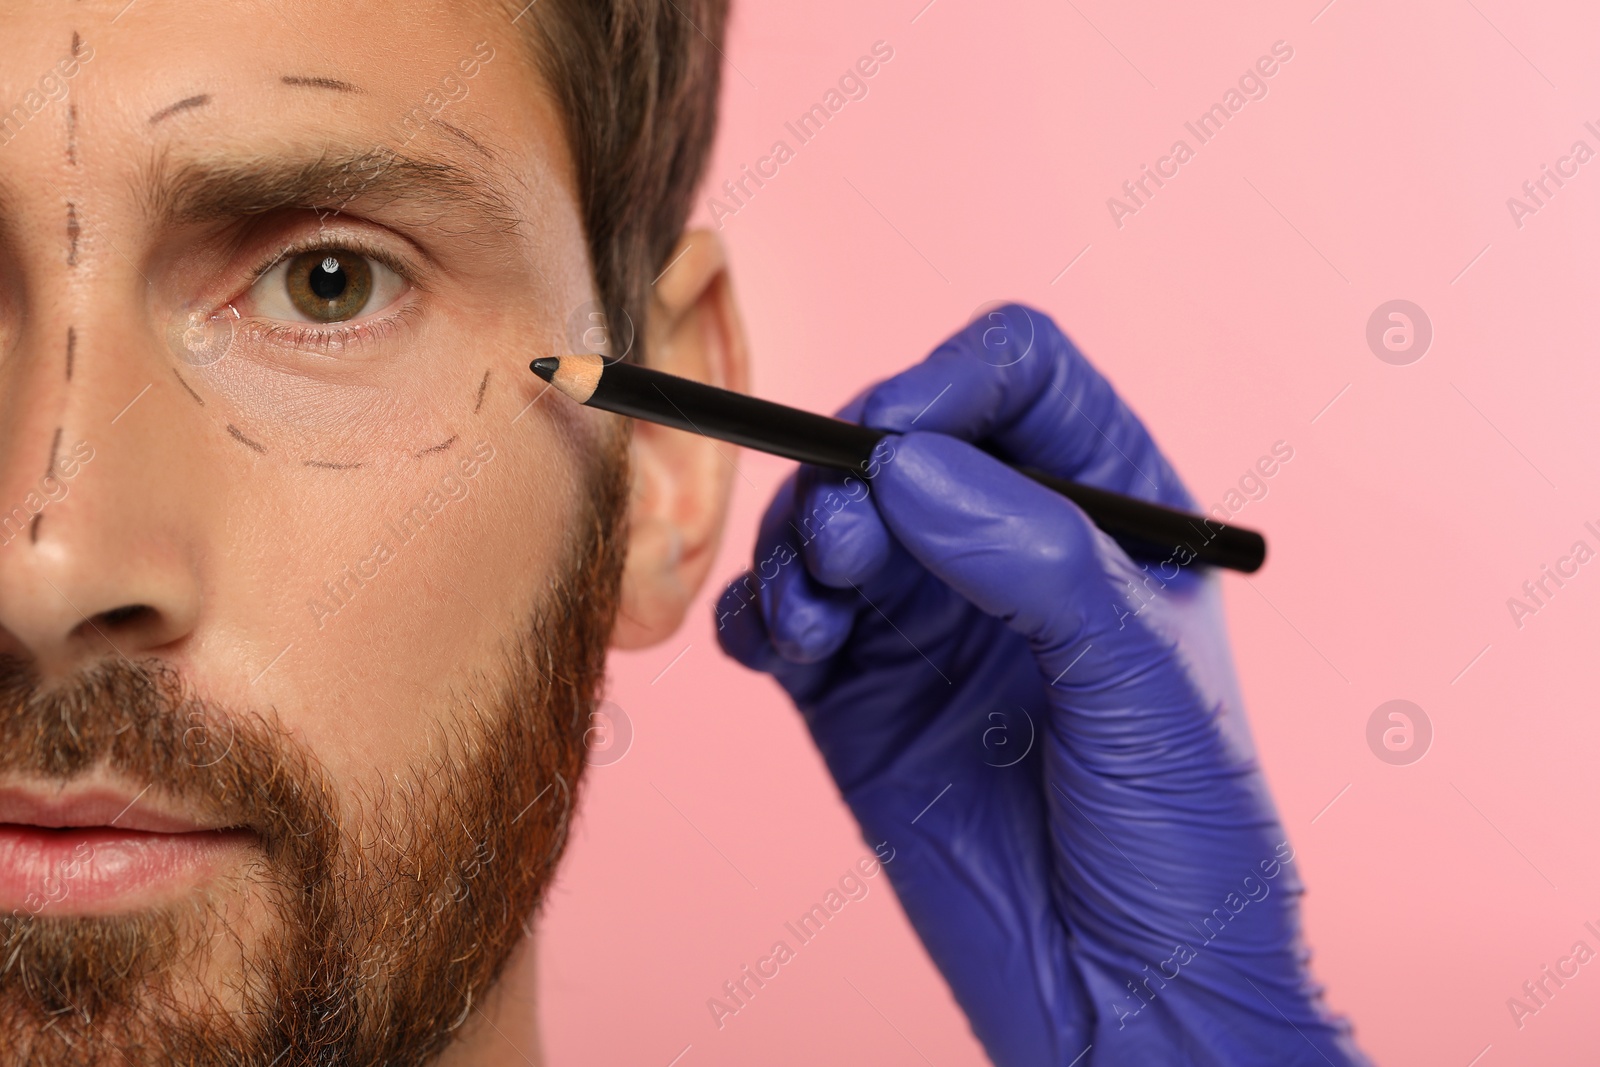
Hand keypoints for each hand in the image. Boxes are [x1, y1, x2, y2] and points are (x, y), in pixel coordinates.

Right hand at [715, 306, 1368, 1065]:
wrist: (1130, 1000)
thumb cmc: (1184, 843)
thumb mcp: (1141, 683)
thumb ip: (1034, 558)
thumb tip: (906, 465)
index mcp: (1108, 510)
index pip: (1017, 376)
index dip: (947, 382)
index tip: (897, 439)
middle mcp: (1007, 547)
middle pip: (896, 438)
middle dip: (850, 474)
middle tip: (849, 547)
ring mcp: (926, 619)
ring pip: (823, 521)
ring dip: (797, 546)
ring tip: (822, 616)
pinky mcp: (858, 694)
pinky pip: (777, 619)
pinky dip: (758, 616)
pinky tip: (789, 652)